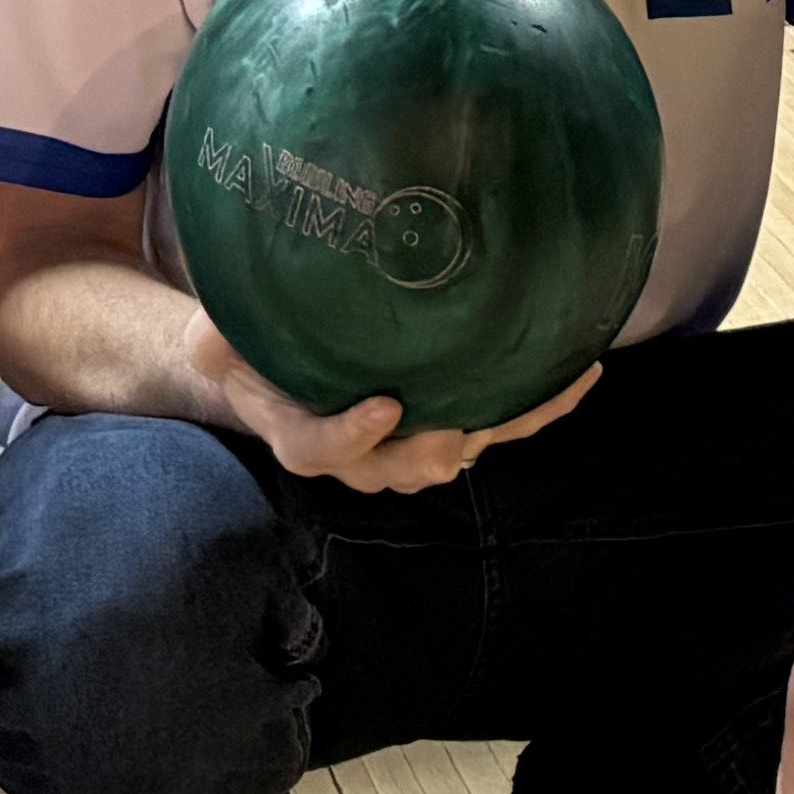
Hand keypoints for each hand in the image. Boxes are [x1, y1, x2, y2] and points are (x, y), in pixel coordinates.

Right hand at [202, 328, 597, 495]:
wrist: (273, 360)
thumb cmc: (245, 347)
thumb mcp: (215, 337)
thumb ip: (215, 334)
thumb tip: (209, 324)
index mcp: (301, 434)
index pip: (319, 451)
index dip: (351, 437)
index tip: (384, 406)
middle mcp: (361, 453)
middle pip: (398, 469)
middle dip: (428, 452)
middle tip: (454, 433)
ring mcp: (408, 440)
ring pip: (455, 450)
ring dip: (500, 427)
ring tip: (550, 388)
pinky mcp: (447, 418)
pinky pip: (497, 420)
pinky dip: (539, 404)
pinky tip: (584, 371)